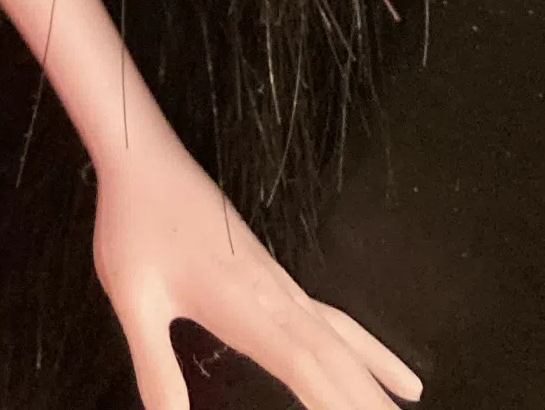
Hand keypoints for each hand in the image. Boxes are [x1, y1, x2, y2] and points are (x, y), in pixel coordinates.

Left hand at [92, 137, 420, 409]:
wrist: (145, 160)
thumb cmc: (134, 225)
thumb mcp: (133, 300)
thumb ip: (156, 368)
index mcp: (248, 309)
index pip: (309, 373)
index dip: (341, 408)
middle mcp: (277, 300)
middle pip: (340, 363)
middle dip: (371, 403)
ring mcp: (282, 287)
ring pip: (345, 343)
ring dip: (377, 383)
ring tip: (411, 409)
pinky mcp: (277, 278)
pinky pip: (337, 324)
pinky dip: (369, 353)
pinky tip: (392, 374)